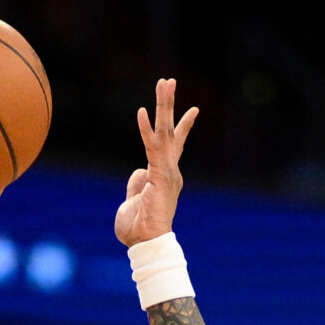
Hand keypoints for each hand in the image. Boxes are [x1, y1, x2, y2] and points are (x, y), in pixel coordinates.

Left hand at [114, 77, 198, 246]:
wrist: (145, 243)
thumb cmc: (138, 229)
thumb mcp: (132, 202)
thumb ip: (135, 185)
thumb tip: (138, 172)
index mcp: (164, 176)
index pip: (173, 145)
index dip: (181, 127)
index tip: (192, 110)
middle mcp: (169, 170)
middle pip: (170, 131)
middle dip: (169, 105)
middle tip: (169, 81)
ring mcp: (166, 170)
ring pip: (165, 132)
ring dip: (164, 106)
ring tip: (165, 82)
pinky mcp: (159, 174)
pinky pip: (151, 147)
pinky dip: (146, 129)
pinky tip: (142, 111)